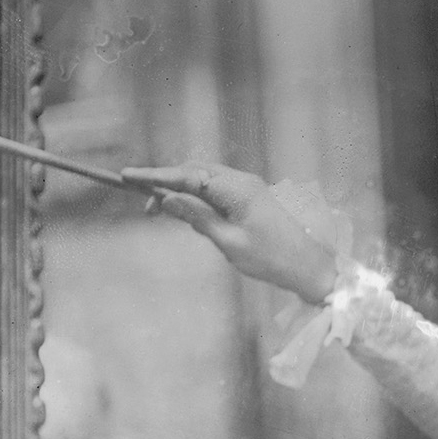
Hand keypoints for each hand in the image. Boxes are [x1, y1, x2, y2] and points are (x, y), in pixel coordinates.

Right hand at [120, 163, 341, 303]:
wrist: (309, 267)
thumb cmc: (272, 259)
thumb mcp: (228, 242)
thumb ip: (197, 218)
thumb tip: (168, 199)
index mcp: (237, 189)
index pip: (187, 175)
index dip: (155, 176)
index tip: (128, 176)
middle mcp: (242, 181)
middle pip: (194, 171)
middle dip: (166, 183)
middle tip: (144, 205)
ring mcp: (247, 187)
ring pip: (204, 180)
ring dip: (181, 191)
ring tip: (160, 211)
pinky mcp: (250, 197)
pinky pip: (216, 190)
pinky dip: (197, 198)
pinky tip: (189, 215)